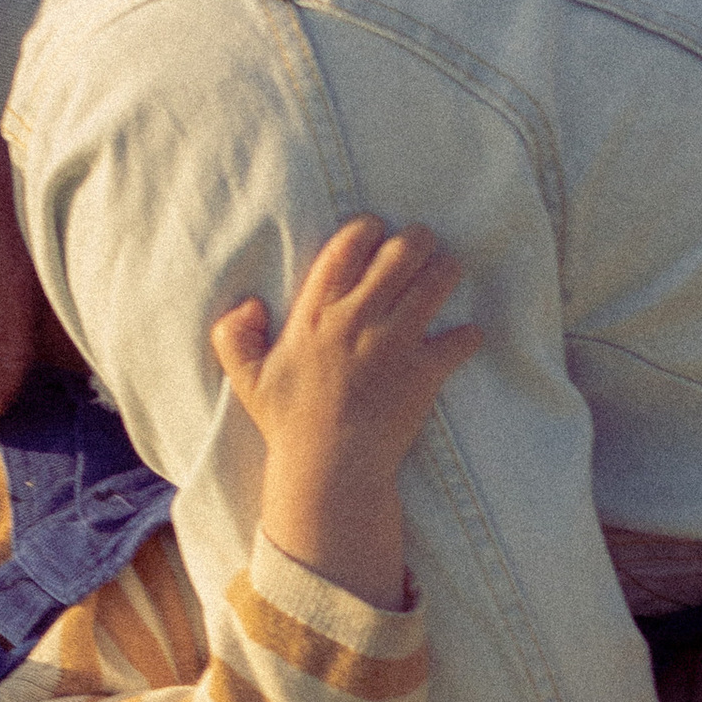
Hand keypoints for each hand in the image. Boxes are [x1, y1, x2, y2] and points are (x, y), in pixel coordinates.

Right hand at [211, 219, 480, 612]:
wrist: (329, 471)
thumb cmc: (289, 425)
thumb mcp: (246, 379)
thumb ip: (233, 336)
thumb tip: (248, 305)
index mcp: (317, 313)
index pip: (348, 248)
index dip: (368, 230)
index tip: (376, 232)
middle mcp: (359, 319)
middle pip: (401, 253)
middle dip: (419, 240)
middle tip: (424, 242)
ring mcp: (395, 343)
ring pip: (436, 283)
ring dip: (447, 271)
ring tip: (449, 271)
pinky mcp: (424, 372)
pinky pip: (460, 339)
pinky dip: (468, 335)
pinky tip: (466, 336)